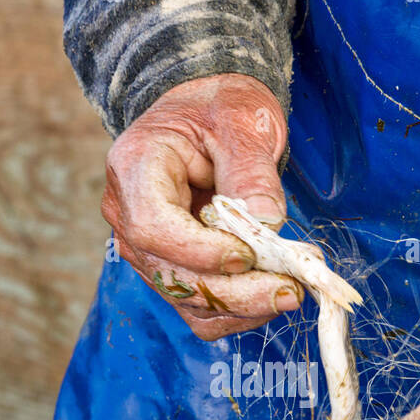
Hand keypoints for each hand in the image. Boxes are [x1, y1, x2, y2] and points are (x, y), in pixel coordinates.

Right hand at [102, 73, 301, 339]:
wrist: (209, 112)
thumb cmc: (220, 108)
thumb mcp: (242, 121)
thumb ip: (251, 171)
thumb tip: (266, 223)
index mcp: (135, 167)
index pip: (153, 226)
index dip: (198, 251)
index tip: (249, 254)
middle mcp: (128, 214)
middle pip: (170, 274)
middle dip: (233, 291)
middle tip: (289, 290)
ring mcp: (146, 248)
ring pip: (185, 299)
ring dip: (241, 306)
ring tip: (291, 290)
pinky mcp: (171, 268)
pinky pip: (197, 307)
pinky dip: (236, 311)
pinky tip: (272, 295)